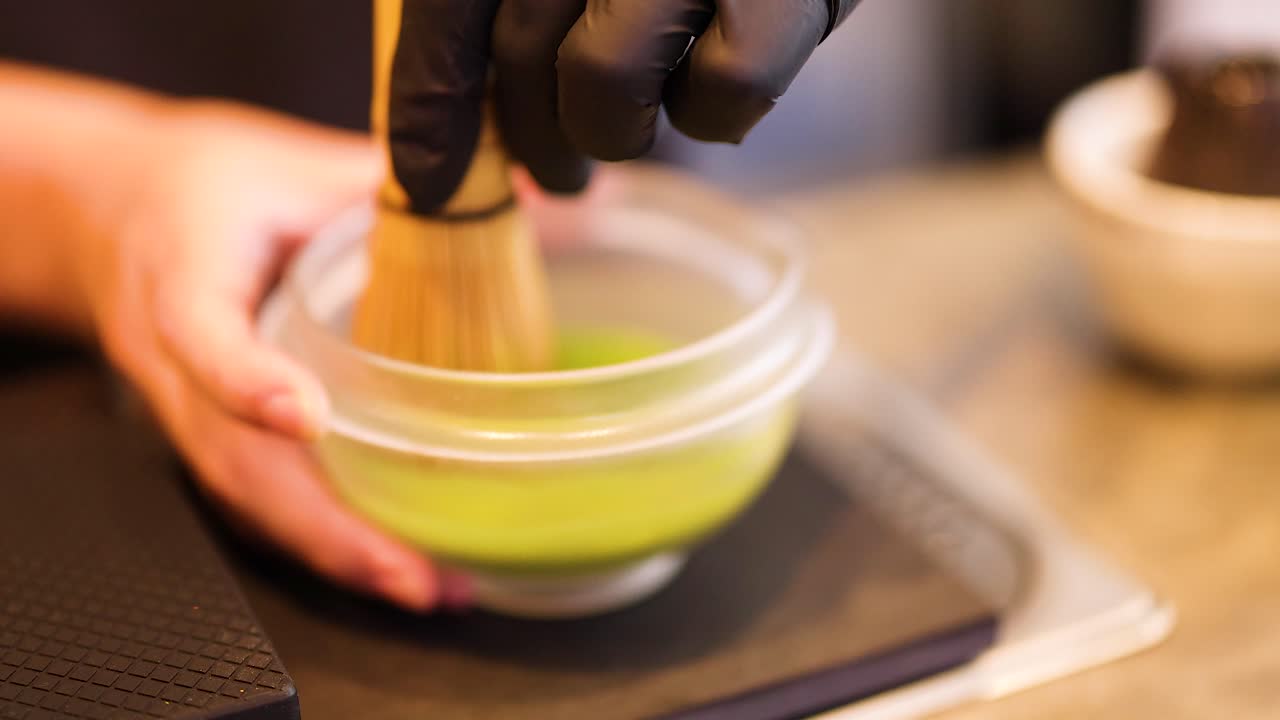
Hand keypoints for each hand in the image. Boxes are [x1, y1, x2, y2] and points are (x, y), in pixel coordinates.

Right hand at [76, 99, 465, 611]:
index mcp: (182, 279)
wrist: (108, 214)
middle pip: (233, 460)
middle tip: (412, 572)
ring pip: (249, 499)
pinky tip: (395, 567)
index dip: (249, 382)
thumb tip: (522, 186)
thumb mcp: (285, 164)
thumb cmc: (202, 187)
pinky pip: (261, 502)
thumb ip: (382, 180)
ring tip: (426, 587)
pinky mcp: (213, 439)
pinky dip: (326, 542)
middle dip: (324, 526)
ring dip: (337, 553)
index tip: (307, 416)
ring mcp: (188, 413)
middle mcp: (175, 364)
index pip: (205, 337)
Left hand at [387, 0, 861, 210]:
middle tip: (548, 177)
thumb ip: (517, 0)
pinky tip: (712, 85)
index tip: (427, 182)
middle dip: (526, 141)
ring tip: (630, 126)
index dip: (431, 104)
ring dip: (612, 131)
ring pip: (610, 84)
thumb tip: (452, 131)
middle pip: (525, 50)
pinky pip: (727, 89)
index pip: (449, 9)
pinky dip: (713, 112)